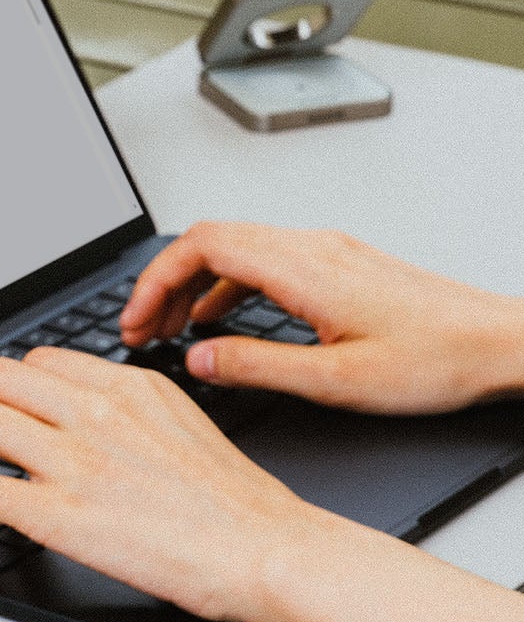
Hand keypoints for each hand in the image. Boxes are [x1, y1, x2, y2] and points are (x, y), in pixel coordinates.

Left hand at [0, 348, 337, 621]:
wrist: (266, 550)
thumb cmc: (236, 502)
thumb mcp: (180, 420)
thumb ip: (126, 406)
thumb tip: (83, 407)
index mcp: (124, 387)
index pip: (35, 361)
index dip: (7, 387)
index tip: (5, 412)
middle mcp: (93, 413)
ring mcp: (74, 462)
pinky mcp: (58, 516)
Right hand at [119, 222, 523, 415]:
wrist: (503, 344)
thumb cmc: (439, 360)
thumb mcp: (336, 381)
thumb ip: (257, 367)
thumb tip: (197, 358)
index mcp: (303, 268)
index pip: (201, 245)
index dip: (154, 279)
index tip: (134, 319)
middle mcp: (312, 248)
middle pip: (209, 240)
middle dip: (163, 282)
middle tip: (139, 328)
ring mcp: (327, 252)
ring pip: (235, 249)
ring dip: (193, 285)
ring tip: (170, 329)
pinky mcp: (339, 266)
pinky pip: (264, 261)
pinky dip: (227, 288)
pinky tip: (221, 322)